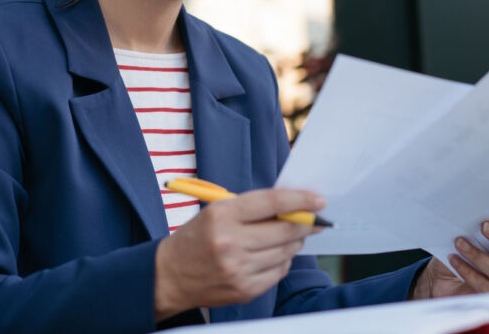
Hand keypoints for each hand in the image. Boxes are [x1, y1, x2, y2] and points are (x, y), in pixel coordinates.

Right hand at [153, 188, 324, 319]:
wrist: (170, 275)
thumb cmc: (197, 237)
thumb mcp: (217, 211)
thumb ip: (253, 207)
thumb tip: (294, 205)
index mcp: (222, 215)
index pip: (271, 203)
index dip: (300, 200)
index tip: (318, 200)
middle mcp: (230, 243)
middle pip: (284, 230)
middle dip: (306, 223)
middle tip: (315, 219)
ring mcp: (238, 269)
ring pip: (285, 252)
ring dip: (295, 242)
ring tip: (291, 236)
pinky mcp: (244, 289)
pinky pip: (278, 271)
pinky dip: (282, 260)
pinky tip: (273, 254)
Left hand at [411, 218, 488, 298]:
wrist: (440, 281)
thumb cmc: (457, 254)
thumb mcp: (464, 237)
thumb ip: (471, 226)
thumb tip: (468, 209)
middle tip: (484, 226)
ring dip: (478, 255)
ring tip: (459, 243)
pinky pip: (485, 287)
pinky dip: (468, 272)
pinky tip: (454, 259)